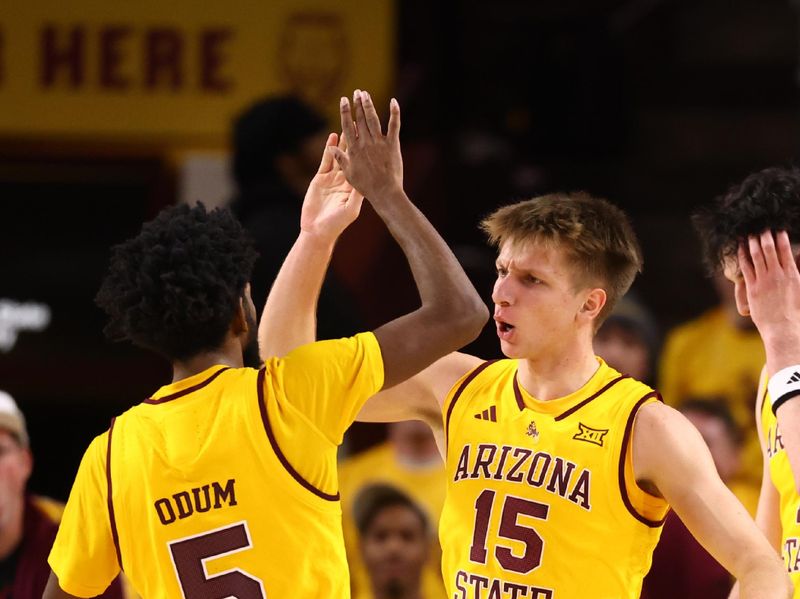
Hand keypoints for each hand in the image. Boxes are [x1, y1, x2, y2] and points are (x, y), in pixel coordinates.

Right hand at [300, 132, 363, 244]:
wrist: (318, 231)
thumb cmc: (336, 224)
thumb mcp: (350, 209)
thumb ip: (357, 196)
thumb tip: (366, 184)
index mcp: (355, 187)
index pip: (364, 165)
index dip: (369, 151)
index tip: (375, 139)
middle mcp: (345, 180)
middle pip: (354, 156)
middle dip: (358, 141)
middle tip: (364, 124)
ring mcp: (333, 178)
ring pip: (340, 155)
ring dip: (345, 140)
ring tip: (350, 124)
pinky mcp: (320, 178)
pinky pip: (326, 160)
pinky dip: (330, 148)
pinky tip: (333, 137)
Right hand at [330, 90, 402, 199]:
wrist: (384, 192)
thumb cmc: (366, 186)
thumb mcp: (349, 173)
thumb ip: (341, 158)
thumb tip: (331, 146)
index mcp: (354, 149)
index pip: (348, 125)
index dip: (345, 111)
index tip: (344, 100)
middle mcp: (365, 142)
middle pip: (360, 119)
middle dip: (357, 103)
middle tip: (357, 91)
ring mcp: (379, 142)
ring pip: (373, 119)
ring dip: (368, 105)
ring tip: (365, 94)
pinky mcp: (392, 145)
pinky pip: (394, 125)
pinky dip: (394, 113)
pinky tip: (393, 101)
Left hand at [739, 230, 799, 349]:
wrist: (782, 329)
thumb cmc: (794, 313)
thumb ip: (798, 275)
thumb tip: (797, 261)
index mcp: (792, 275)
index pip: (786, 251)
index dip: (781, 239)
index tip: (778, 230)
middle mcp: (778, 275)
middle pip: (770, 250)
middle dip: (766, 236)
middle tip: (762, 228)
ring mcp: (764, 281)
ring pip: (757, 256)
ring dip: (753, 243)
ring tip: (750, 234)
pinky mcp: (752, 288)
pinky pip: (746, 267)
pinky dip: (743, 256)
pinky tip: (741, 249)